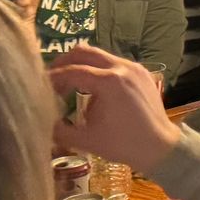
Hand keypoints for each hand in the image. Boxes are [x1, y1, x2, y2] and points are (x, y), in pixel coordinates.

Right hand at [48, 44, 179, 173]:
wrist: (160, 147)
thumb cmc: (123, 144)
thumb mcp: (85, 140)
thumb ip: (58, 129)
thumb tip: (40, 120)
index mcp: (109, 82)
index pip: (72, 71)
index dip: (52, 78)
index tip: (39, 86)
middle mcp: (122, 68)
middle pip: (84, 52)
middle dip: (64, 63)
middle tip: (51, 78)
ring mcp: (134, 67)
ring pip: (100, 56)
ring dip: (81, 66)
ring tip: (69, 85)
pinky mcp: (141, 72)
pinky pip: (113, 63)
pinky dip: (98, 71)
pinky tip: (92, 90)